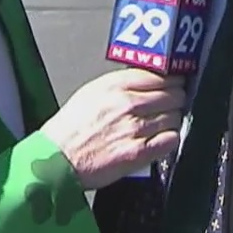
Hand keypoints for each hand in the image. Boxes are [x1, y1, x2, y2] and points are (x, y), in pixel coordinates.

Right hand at [41, 69, 185, 189]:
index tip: (175, 81)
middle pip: (173, 93)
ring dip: (173, 118)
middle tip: (174, 101)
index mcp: (115, 85)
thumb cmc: (70, 127)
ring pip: (174, 115)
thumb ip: (119, 83)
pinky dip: (170, 138)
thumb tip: (146, 78)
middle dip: (176, 97)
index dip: (172, 78)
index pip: (159, 74)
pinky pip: (171, 140)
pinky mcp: (139, 152)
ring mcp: (135, 128)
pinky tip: (162, 138)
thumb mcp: (91, 91)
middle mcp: (128, 103)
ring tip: (165, 121)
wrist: (57, 158)